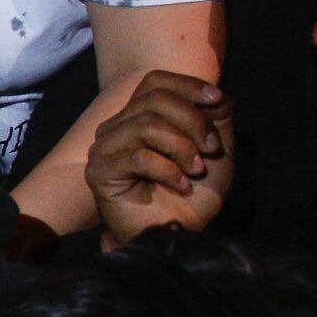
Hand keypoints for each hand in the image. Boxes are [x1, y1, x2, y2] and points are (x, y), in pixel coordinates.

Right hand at [88, 70, 231, 246]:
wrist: (178, 235)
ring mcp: (104, 149)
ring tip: (194, 171)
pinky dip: (168, 171)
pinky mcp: (100, 172)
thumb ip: (217, 117)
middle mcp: (116, 127)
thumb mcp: (217, 149)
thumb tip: (216, 93)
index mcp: (139, 117)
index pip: (154, 81)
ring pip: (146, 125)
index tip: (217, 99)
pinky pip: (139, 156)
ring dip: (182, 148)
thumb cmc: (193, 194)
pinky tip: (179, 186)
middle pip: (155, 100)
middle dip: (193, 121)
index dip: (187, 84)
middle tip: (211, 150)